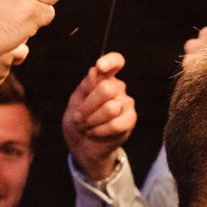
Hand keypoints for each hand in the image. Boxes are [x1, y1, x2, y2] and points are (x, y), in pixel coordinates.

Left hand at [63, 53, 136, 181]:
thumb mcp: (75, 101)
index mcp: (104, 78)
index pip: (116, 61)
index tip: (100, 67)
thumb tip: (95, 70)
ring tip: (86, 126)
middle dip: (88, 106)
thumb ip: (86, 86)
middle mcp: (118, 87)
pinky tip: (94, 133)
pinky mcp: (130, 119)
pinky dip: (100, 131)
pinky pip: (116, 124)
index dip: (110, 61)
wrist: (82, 144)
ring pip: (111, 108)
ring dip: (92, 121)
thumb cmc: (78, 119)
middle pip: (106, 89)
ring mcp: (126, 102)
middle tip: (79, 118)